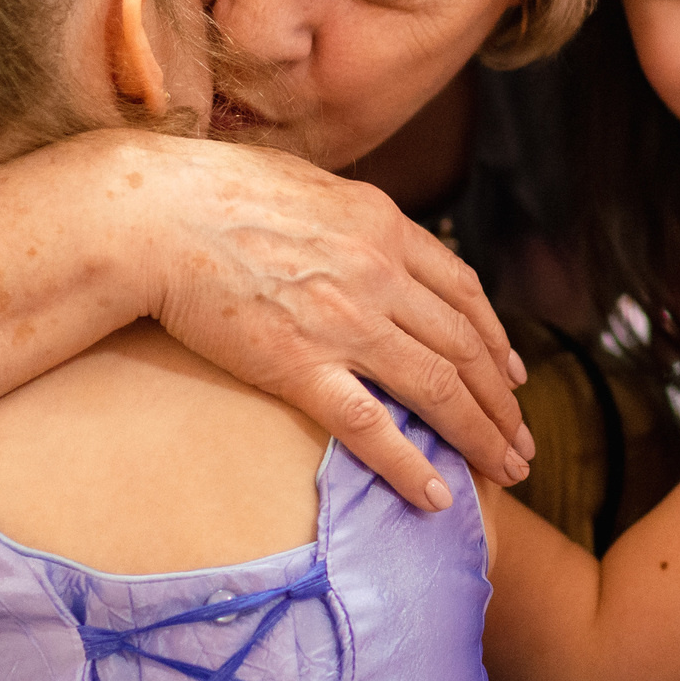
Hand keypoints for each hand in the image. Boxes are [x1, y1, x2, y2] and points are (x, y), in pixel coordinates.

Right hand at [118, 135, 535, 505]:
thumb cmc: (215, 191)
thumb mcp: (308, 185)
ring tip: (507, 471)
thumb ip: (350, 219)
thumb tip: (366, 237)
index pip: (463, 290)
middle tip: (523, 440)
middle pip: (465, 346)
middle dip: (503, 401)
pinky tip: (437, 495)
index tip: (514, 374)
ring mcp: (343, 322)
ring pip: (438, 388)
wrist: (155, 214)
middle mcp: (378, 272)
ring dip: (481, 435)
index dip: (497, 338)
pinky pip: (370, 427)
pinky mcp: (298, 366)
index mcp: (382, 225)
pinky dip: (411, 464)